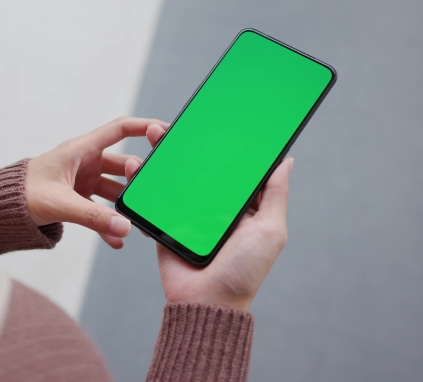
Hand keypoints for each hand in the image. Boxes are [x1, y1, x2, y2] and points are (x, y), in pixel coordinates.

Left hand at [26, 117, 168, 248]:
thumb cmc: (21, 195)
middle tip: (148, 191)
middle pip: (121, 164)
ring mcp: (82, 182)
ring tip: (138, 222)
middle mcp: (84, 163)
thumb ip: (93, 217)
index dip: (142, 127)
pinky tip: (117, 240)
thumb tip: (125, 228)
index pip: (119, 130)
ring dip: (124, 205)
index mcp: (80, 150)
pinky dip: (108, 223)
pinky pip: (100, 210)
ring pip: (114, 190)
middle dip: (137, 177)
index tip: (164, 131)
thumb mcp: (59, 204)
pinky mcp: (77, 200)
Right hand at [124, 124, 292, 310]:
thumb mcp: (270, 231)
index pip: (234, 169)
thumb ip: (275, 195)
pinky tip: (136, 164)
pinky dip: (142, 181)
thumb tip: (286, 161)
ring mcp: (187, 214)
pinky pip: (153, 198)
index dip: (227, 146)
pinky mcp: (164, 224)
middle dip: (190, 143)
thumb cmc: (244, 271)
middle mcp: (214, 207)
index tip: (220, 120)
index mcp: (241, 205)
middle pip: (201, 167)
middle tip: (181, 122)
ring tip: (156, 133)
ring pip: (175, 177)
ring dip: (163, 155)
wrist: (206, 303)